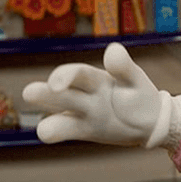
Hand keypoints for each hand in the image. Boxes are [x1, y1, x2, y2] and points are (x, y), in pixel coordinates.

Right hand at [22, 42, 171, 146]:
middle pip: (61, 93)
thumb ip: (124, 67)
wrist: (150, 120)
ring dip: (49, 121)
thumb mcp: (135, 80)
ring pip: (60, 115)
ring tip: (44, 130)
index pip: (77, 74)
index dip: (65, 76)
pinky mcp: (84, 130)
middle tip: (29, 93)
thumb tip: (113, 48)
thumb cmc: (140, 95)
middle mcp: (83, 94)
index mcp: (96, 78)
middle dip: (45, 93)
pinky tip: (47, 133)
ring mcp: (82, 113)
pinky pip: (67, 131)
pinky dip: (55, 132)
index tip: (56, 83)